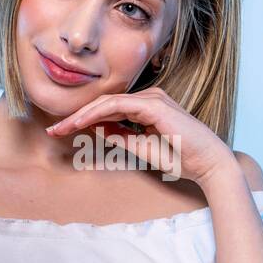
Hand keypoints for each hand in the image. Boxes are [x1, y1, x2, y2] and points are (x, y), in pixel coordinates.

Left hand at [45, 86, 236, 187]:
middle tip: (53, 130)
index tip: (63, 132)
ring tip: (61, 128)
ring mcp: (152, 99)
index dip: (83, 120)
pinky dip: (96, 114)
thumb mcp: (143, 149)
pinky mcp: (153, 105)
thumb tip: (98, 130)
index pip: (109, 110)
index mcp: (147, 107)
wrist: (208, 164)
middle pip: (104, 103)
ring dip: (81, 115)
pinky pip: (117, 106)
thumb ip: (121, 137)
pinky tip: (79, 124)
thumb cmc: (182, 159)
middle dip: (76, 116)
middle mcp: (149, 98)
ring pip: (107, 103)